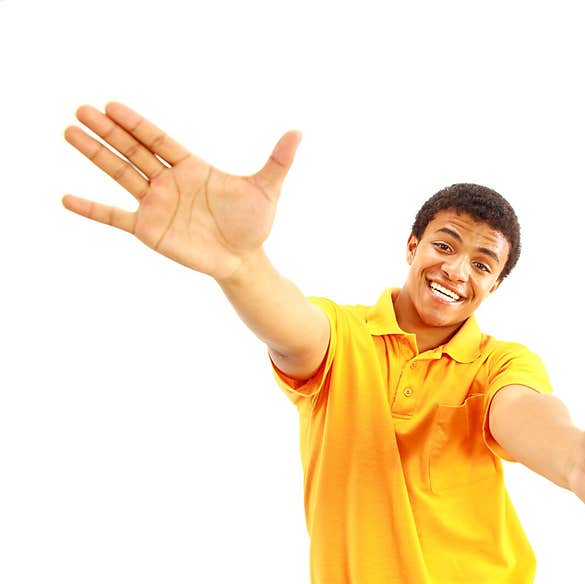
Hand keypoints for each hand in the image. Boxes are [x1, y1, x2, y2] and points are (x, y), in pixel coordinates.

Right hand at [63, 102, 301, 279]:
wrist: (244, 258)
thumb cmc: (253, 222)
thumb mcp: (266, 189)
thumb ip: (278, 161)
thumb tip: (299, 133)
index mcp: (191, 167)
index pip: (158, 139)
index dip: (136, 123)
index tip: (113, 105)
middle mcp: (168, 181)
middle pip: (133, 151)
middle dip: (108, 132)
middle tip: (81, 110)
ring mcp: (156, 204)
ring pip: (120, 174)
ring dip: (95, 155)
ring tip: (69, 132)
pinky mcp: (149, 229)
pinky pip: (115, 217)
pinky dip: (92, 209)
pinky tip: (66, 199)